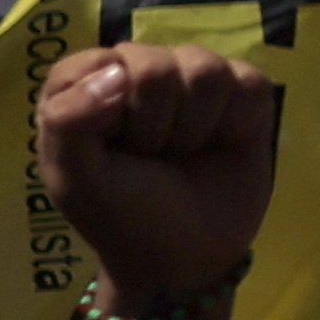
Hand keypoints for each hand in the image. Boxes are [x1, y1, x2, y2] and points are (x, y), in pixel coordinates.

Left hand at [38, 43, 279, 309]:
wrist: (185, 258)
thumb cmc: (121, 216)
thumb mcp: (75, 180)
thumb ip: (68, 121)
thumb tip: (118, 72)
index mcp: (87, 87)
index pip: (97, 60)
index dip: (107, 105)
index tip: (112, 147)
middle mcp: (140, 73)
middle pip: (156, 64)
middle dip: (156, 123)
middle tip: (152, 158)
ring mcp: (195, 81)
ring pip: (206, 68)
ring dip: (197, 125)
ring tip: (185, 153)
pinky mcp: (245, 94)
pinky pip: (251, 82)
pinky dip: (238, 121)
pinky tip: (223, 143)